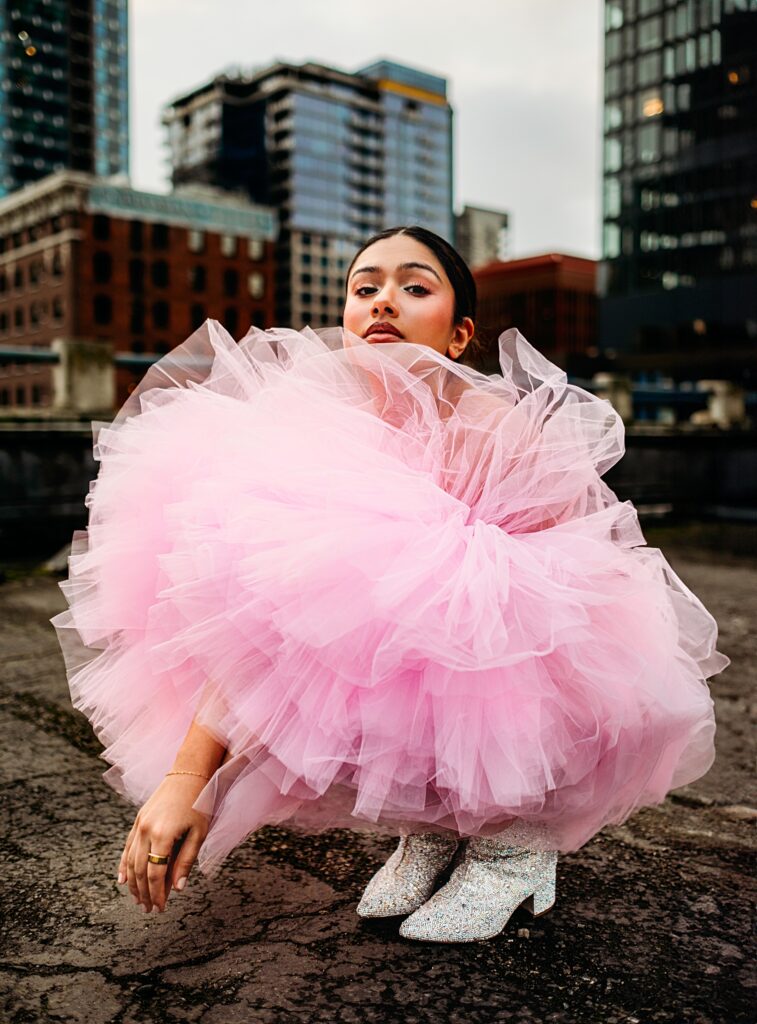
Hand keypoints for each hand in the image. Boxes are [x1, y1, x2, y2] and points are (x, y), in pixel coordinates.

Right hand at [118, 774, 210, 912]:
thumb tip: (177, 889)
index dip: (157, 893)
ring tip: (138, 900)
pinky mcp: (138, 820)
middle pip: (141, 870)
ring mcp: (139, 825)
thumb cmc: (199, 804)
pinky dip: (124, 866)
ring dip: (133, 883)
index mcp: (163, 835)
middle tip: (149, 910)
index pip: (156, 873)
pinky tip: (122, 880)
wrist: (188, 774)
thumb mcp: (198, 834)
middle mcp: (146, 830)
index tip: (161, 908)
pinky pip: (127, 848)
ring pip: (130, 861)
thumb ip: (186, 861)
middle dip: (144, 893)